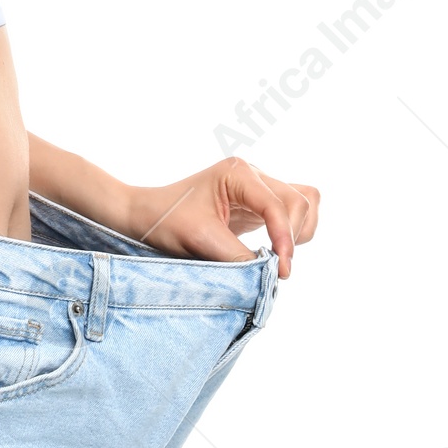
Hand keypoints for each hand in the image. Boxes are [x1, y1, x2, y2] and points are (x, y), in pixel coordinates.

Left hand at [124, 158, 319, 279]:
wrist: (145, 217)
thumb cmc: (166, 221)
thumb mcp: (201, 241)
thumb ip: (239, 257)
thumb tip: (271, 274)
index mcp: (238, 173)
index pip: (277, 205)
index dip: (284, 238)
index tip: (281, 270)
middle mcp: (252, 175)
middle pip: (298, 201)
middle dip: (293, 236)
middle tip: (277, 268)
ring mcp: (257, 188)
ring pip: (303, 204)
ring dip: (299, 232)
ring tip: (278, 257)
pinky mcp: (257, 204)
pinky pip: (293, 213)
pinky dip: (294, 232)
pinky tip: (275, 250)